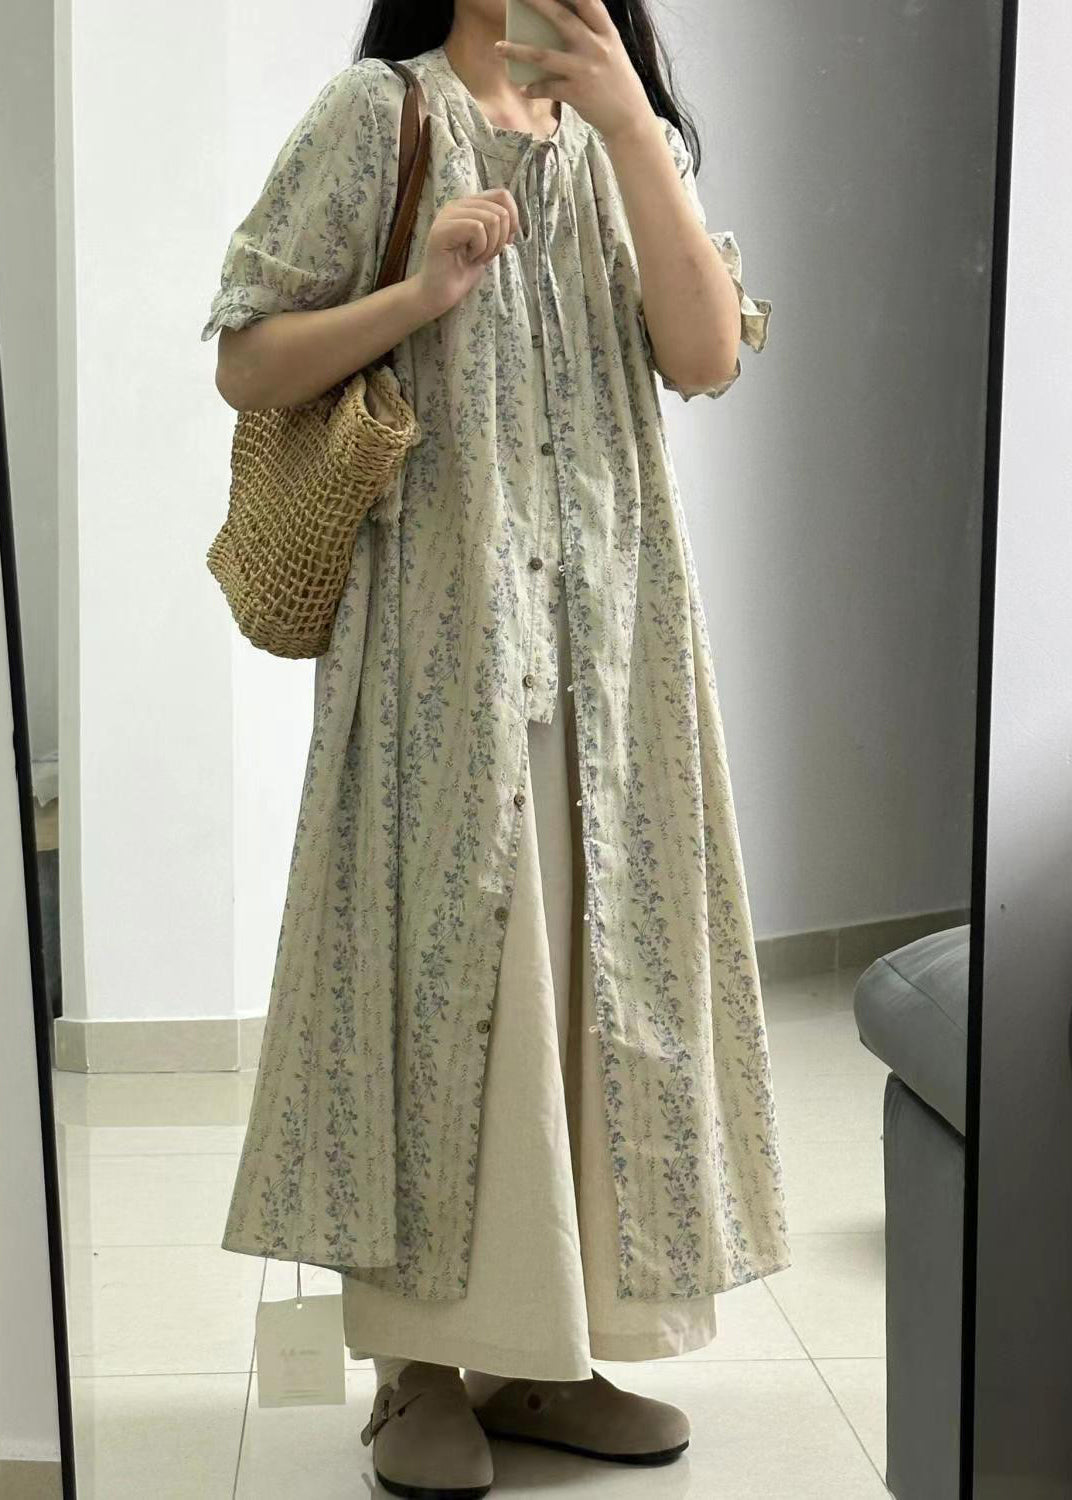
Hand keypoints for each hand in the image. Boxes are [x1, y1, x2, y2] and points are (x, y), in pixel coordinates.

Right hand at [411, 188, 520, 316]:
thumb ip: (497, 226)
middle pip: (500, 210)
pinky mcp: (442, 229)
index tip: (506, 241)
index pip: (502, 195)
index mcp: (467, 205)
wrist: (439, 294)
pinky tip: (468, 258)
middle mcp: (456, 205)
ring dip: (490, 246)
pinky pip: (477, 229)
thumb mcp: (488, 244)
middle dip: (501, 239)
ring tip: (476, 258)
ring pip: (491, 219)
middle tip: (485, 255)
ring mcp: (447, 215)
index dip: (513, 218)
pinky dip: (480, 249)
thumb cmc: (463, 271)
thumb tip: (514, 220)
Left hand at [494, 0, 654, 143]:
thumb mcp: (610, 50)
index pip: (587, 1)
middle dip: (536, 3)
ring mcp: (586, 70)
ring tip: (498, 48)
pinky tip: (524, 88)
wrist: (630, 118)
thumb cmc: (615, 80)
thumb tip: (559, 17)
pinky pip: (547, 88)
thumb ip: (591, 32)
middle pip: (561, 18)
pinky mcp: (577, 93)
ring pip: (544, 56)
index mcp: (606, 31)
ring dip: (517, 51)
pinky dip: (533, 88)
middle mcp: (597, 46)